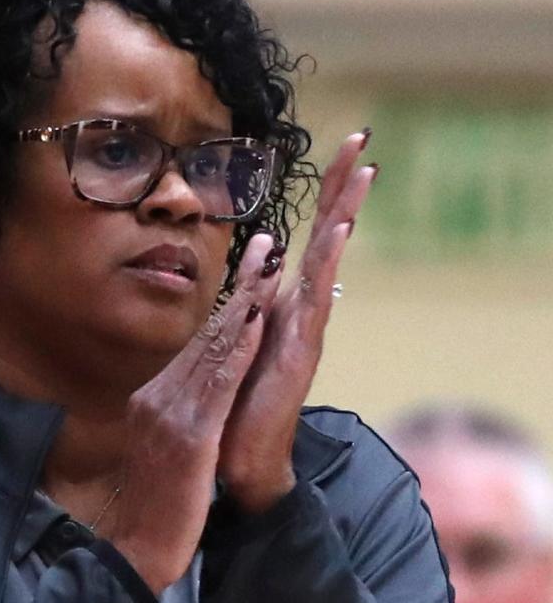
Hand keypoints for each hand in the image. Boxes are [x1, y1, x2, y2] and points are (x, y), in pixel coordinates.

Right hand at [104, 231, 284, 592]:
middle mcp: (158, 398)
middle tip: (266, 245)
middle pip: (205, 336)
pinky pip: (217, 384)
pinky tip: (257, 321)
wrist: (136, 551)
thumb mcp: (161, 452)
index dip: (226, 306)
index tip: (250, 271)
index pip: (196, 346)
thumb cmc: (155, 509)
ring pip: (213, 350)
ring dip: (244, 304)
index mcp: (153, 401)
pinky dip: (238, 348)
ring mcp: (171, 414)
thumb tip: (183, 399)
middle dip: (240, 289)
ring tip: (270, 267)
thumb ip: (171, 419)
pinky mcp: (189, 436)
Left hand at [219, 132, 377, 512]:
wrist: (242, 463)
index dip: (323, 196)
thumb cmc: (239, 410)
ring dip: (345, 214)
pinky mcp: (301, 352)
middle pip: (326, 238)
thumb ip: (248, 314)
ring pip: (327, 261)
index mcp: (284, 309)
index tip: (340, 149)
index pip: (308, 240)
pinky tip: (340, 232)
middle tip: (361, 139)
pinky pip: (316, 300)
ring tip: (363, 170)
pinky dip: (328, 263)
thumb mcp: (237, 349)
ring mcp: (305, 331)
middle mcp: (301, 314)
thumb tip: (256, 280)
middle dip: (341, 188)